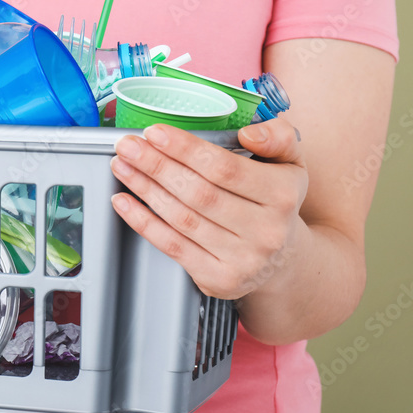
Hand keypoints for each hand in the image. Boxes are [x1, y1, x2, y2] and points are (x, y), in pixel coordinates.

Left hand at [110, 119, 308, 300]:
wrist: (284, 262)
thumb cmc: (275, 204)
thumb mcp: (290, 164)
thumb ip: (277, 138)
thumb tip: (249, 133)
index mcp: (283, 195)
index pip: (225, 168)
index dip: (185, 149)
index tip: (155, 133)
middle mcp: (266, 230)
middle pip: (198, 193)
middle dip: (156, 165)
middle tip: (128, 146)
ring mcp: (242, 259)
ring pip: (181, 218)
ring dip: (144, 188)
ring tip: (123, 166)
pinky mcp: (219, 278)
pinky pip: (172, 246)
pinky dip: (142, 222)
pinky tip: (124, 201)